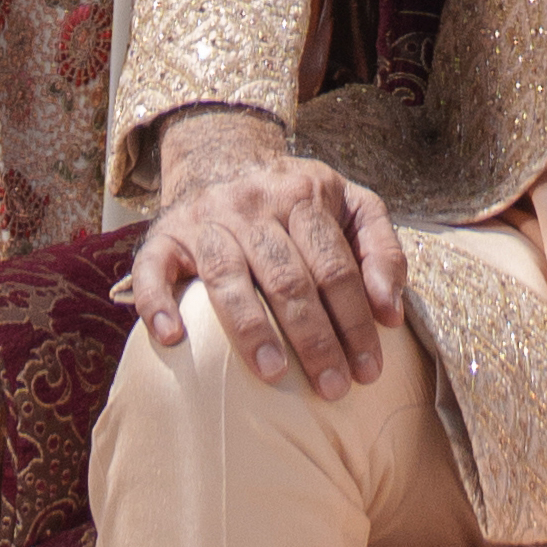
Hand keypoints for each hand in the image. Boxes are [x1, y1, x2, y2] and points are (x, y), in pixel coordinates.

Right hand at [130, 107, 410, 389]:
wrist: (222, 157)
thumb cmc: (297, 199)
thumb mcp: (350, 204)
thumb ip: (382, 249)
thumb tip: (392, 311)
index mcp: (303, 194)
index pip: (335, 267)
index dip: (356, 321)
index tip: (370, 371)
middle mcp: (252, 205)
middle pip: (288, 278)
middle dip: (315, 338)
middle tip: (333, 389)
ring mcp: (205, 220)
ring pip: (229, 278)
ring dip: (252, 330)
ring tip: (274, 375)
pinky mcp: (163, 238)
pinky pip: (154, 271)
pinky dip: (159, 303)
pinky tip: (174, 340)